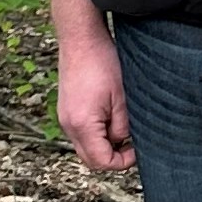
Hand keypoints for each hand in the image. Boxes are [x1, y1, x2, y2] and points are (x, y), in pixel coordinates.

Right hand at [55, 11, 133, 171]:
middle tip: (131, 145)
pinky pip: (82, 133)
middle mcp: (69, 126)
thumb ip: (123, 126)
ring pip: (86, 146)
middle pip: (91, 159)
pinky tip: (110, 117)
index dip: (122, 162)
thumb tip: (124, 141)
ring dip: (104, 144)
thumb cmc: (101, 62)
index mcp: (82, 125)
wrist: (81, 38)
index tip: (137, 150)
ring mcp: (65, 118)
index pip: (101, 161)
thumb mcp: (122, 98)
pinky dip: (96, 133)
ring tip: (122, 127)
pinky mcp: (66, 110)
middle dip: (112, 157)